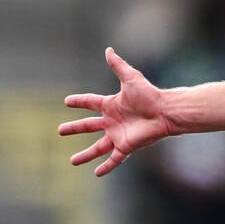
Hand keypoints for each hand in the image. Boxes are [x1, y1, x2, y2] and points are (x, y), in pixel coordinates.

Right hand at [59, 48, 179, 176]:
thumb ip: (118, 66)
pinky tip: (97, 173)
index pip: (90, 103)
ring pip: (98, 147)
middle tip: (59, 131)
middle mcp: (113, 121)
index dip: (79, 101)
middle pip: (88, 126)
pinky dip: (106, 167)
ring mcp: (118, 135)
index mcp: (111, 105)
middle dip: (74, 128)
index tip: (67, 101)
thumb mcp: (130, 78)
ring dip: (85, 155)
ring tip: (72, 161)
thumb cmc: (149, 94)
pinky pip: (114, 159)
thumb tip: (108, 49)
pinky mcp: (126, 147)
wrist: (164, 112)